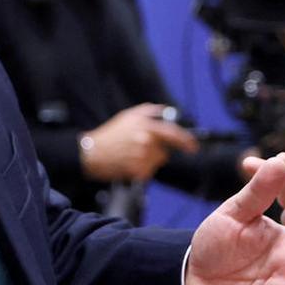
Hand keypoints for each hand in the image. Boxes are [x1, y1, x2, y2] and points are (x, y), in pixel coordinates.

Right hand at [80, 103, 199, 182]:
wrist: (92, 152)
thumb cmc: (109, 134)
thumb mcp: (129, 115)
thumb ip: (150, 111)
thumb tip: (167, 112)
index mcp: (146, 125)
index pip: (173, 133)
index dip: (186, 141)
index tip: (193, 147)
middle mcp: (146, 141)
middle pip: (164, 152)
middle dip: (157, 152)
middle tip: (142, 151)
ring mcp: (141, 157)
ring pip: (156, 163)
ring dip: (148, 161)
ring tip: (132, 156)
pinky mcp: (137, 171)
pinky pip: (148, 172)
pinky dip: (141, 170)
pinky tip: (129, 163)